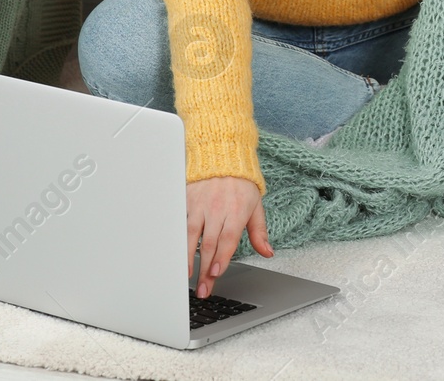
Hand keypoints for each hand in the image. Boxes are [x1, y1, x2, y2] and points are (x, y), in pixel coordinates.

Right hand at [186, 175, 272, 297]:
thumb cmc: (241, 184)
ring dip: (189, 258)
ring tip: (188, 276)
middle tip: (203, 288)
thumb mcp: (256, 206)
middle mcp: (217, 208)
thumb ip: (260, 232)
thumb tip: (268, 252)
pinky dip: (178, 239)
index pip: (228, 240)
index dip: (221, 258)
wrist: (223, 156)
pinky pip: (180, 222)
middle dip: (205, 269)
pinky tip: (175, 254)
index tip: (216, 274)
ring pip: (192, 235)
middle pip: (209, 244)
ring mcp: (200, 204)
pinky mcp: (187, 200)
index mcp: (237, 210)